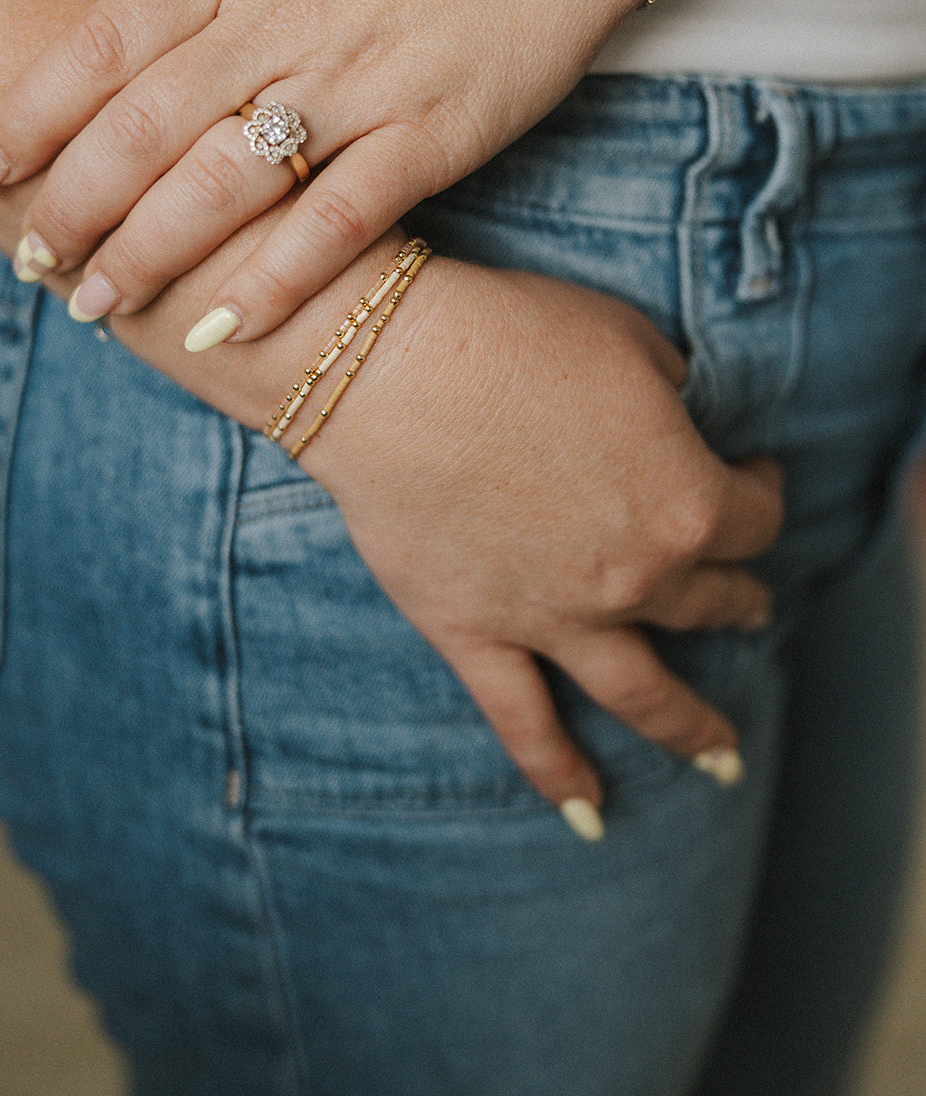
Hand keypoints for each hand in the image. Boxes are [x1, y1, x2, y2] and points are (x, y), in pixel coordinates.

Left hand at [0, 0, 647, 337]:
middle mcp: (285, 18)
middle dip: (76, 203)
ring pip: (228, 180)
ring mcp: (363, 77)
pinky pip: (345, 214)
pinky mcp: (439, 128)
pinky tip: (227, 325)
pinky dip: (282, 274)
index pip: (104, 42)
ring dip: (153, 251)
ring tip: (101, 306)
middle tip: (33, 262)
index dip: (32, 113)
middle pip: (146, 126)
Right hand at [296, 258, 782, 835]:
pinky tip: (588, 816)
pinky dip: (558, 775)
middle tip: (746, 600)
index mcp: (686, 502)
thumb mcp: (627, 339)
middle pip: (709, 601)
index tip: (753, 471)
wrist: (389, 365)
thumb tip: (679, 411)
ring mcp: (553, 618)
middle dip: (737, 597)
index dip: (763, 490)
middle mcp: (633, 577)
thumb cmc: (512, 335)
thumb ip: (673, 392)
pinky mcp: (474, 633)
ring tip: (721, 755)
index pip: (755, 516)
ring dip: (691, 725)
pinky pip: (524, 724)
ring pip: (641, 692)